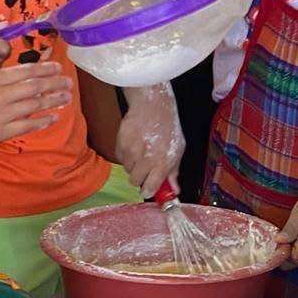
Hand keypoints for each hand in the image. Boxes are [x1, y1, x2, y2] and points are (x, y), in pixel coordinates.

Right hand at [0, 62, 72, 150]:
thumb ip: (1, 79)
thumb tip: (28, 75)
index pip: (25, 70)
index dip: (45, 68)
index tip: (58, 67)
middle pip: (34, 86)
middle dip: (55, 83)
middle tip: (68, 82)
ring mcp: (1, 114)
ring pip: (34, 105)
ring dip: (53, 100)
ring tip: (66, 97)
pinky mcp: (1, 132)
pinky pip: (28, 126)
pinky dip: (43, 121)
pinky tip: (54, 116)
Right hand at [117, 83, 185, 197]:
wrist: (153, 107)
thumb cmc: (167, 128)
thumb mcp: (177, 150)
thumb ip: (174, 172)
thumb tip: (174, 190)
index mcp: (163, 162)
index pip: (150, 187)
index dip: (148, 191)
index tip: (147, 190)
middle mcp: (146, 158)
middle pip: (135, 181)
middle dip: (139, 178)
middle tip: (144, 169)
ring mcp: (132, 151)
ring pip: (127, 170)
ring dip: (133, 165)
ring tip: (141, 152)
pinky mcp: (121, 143)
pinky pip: (120, 158)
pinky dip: (126, 155)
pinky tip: (134, 145)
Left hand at [278, 186, 297, 266]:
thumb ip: (291, 228)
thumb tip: (278, 240)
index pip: (293, 259)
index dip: (281, 255)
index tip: (274, 244)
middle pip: (294, 263)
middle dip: (282, 256)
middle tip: (275, 241)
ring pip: (297, 261)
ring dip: (287, 254)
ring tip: (282, 239)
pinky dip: (293, 251)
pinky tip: (290, 240)